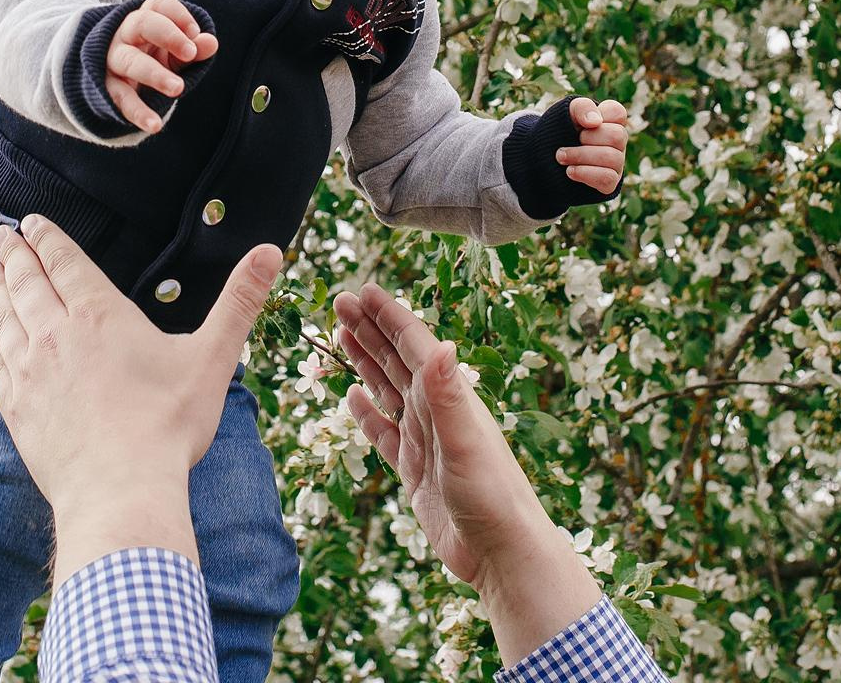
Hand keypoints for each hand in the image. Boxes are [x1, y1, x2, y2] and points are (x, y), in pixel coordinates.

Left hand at [0, 215, 279, 581]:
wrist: (121, 491)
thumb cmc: (169, 425)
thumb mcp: (212, 358)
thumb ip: (240, 302)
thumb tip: (272, 250)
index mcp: (100, 315)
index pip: (64, 262)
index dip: (46, 237)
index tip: (29, 221)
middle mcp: (56, 334)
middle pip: (26, 282)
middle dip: (13, 254)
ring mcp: (30, 371)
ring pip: (3, 316)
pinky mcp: (16, 407)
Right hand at [104, 0, 218, 133]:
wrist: (110, 78)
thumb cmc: (151, 58)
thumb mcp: (174, 52)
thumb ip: (193, 48)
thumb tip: (211, 43)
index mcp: (144, 19)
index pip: (158, 5)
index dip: (178, 14)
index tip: (196, 31)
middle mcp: (125, 34)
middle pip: (143, 24)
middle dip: (169, 35)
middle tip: (191, 53)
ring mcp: (113, 60)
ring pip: (130, 61)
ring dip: (155, 74)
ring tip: (178, 89)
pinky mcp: (107, 87)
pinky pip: (121, 98)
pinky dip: (138, 112)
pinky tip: (155, 125)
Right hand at [333, 285, 602, 659]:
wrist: (500, 550)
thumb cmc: (492, 496)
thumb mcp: (466, 442)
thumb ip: (449, 395)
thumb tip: (443, 344)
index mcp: (448, 397)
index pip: (414, 345)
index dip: (389, 316)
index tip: (363, 291)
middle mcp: (435, 411)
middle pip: (396, 359)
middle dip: (369, 329)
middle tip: (341, 302)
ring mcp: (424, 438)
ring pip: (387, 389)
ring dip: (366, 361)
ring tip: (342, 336)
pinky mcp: (415, 468)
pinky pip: (384, 432)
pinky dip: (367, 412)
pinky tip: (353, 397)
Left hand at [558, 97, 628, 196]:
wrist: (543, 160)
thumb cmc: (560, 132)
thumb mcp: (567, 112)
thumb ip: (582, 107)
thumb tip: (595, 121)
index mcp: (610, 122)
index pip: (618, 112)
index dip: (601, 114)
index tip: (583, 122)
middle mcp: (617, 143)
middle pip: (617, 135)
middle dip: (587, 138)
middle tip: (571, 140)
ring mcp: (616, 164)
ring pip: (612, 158)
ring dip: (580, 156)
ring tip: (561, 157)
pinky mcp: (609, 184)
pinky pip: (607, 178)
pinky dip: (585, 173)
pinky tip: (570, 171)